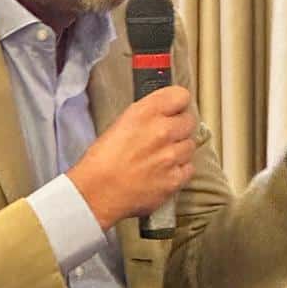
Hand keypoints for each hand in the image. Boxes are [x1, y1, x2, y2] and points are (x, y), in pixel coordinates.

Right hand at [67, 86, 196, 230]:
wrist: (96, 192)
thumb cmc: (102, 160)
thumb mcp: (121, 123)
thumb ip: (147, 114)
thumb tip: (166, 112)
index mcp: (145, 113)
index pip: (181, 96)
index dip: (178, 105)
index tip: (175, 111)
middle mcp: (161, 131)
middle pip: (189, 121)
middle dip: (179, 129)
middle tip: (165, 138)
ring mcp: (171, 156)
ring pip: (190, 146)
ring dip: (179, 151)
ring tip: (159, 158)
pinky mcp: (175, 178)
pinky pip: (189, 168)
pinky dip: (179, 171)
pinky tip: (162, 172)